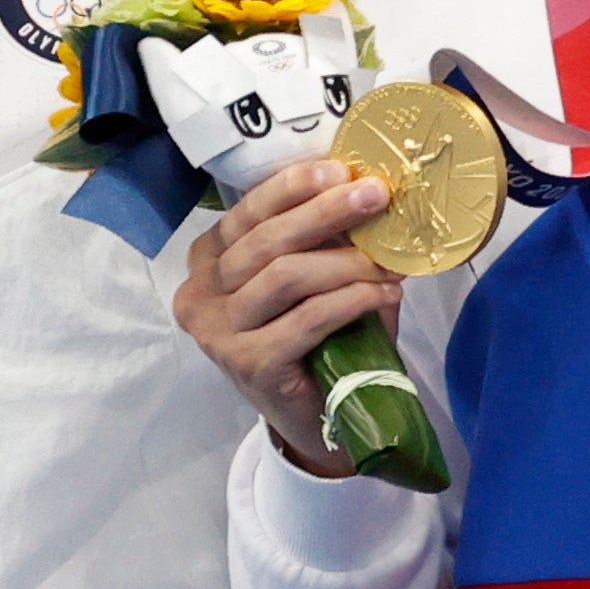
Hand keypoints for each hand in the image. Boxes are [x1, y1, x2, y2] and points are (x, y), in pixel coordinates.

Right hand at [174, 158, 399, 477]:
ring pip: (285, 276)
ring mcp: (217, 332)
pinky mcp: (246, 363)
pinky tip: (385, 295)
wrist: (316, 417)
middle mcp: (200, 293)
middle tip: (376, 197)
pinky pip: (306, 318)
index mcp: (208, 260)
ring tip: (389, 262)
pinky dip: (352, 301)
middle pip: (265, 239)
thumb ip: (321, 238)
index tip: (344, 171)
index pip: (247, 210)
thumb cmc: (315, 337)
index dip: (296, 186)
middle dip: (327, 212)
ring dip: (346, 262)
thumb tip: (363, 187)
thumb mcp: (311, 277)